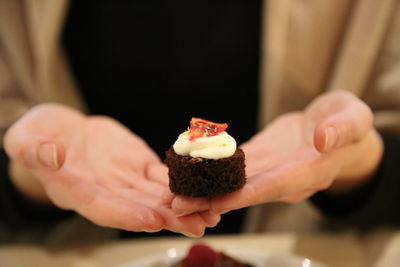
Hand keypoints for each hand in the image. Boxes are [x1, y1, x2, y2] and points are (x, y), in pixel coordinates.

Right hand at [4, 104, 218, 236]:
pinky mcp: (140, 164)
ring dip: (184, 205)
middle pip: (140, 208)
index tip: (153, 221)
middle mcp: (107, 191)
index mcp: (78, 190)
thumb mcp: (26, 139)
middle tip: (199, 224)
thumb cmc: (38, 137)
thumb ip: (34, 149)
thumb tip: (50, 155)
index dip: (128, 215)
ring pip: (158, 195)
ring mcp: (126, 179)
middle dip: (169, 218)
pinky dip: (182, 181)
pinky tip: (204, 185)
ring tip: (211, 212)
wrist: (61, 131)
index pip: (104, 208)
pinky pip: (162, 175)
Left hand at [165, 91, 382, 214]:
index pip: (273, 186)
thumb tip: (323, 139)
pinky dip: (210, 167)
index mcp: (308, 171)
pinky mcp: (257, 157)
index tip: (217, 203)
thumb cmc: (347, 121)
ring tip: (172, 196)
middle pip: (244, 192)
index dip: (245, 195)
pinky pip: (231, 164)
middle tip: (177, 208)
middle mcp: (283, 177)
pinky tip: (187, 168)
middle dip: (211, 201)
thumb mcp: (354, 118)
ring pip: (232, 182)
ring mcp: (267, 169)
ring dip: (203, 190)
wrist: (332, 124)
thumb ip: (342, 129)